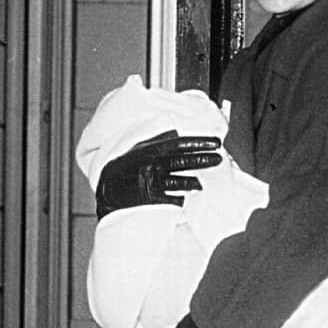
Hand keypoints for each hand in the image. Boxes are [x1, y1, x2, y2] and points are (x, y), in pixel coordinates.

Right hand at [94, 131, 221, 218]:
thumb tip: (175, 131)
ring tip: (205, 179)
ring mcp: (149, 181)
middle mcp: (149, 163)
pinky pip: (170, 197)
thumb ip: (155, 140)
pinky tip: (189, 194)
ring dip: (195, 178)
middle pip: (181, 159)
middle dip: (202, 157)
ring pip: (178, 178)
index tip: (215, 142)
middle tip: (219, 156)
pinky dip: (180, 196)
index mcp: (148, 149)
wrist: (107, 192)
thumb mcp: (136, 150)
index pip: (178, 142)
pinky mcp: (149, 197)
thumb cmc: (123, 171)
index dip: (198, 142)